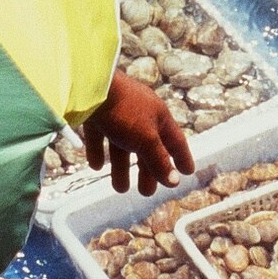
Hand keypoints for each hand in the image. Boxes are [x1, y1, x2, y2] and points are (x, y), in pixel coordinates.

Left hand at [80, 72, 193, 193]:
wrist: (90, 86)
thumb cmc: (124, 111)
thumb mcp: (146, 139)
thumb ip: (159, 160)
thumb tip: (175, 182)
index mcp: (159, 116)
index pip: (176, 140)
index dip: (182, 157)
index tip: (187, 172)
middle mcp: (141, 113)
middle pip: (147, 147)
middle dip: (147, 170)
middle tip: (146, 192)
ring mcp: (118, 113)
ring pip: (122, 145)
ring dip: (122, 167)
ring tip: (119, 189)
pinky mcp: (97, 114)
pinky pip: (101, 136)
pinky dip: (99, 152)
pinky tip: (96, 166)